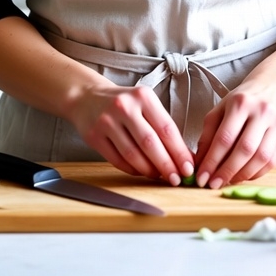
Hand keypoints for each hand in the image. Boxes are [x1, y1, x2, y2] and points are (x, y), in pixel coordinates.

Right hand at [67, 83, 194, 184]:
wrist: (87, 97)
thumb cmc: (124, 104)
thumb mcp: (145, 105)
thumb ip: (163, 127)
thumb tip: (186, 156)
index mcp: (143, 96)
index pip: (166, 128)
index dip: (179, 151)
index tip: (188, 168)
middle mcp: (124, 107)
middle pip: (150, 143)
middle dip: (166, 165)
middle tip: (177, 179)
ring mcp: (107, 121)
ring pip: (133, 154)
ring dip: (149, 170)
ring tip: (160, 177)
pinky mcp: (94, 136)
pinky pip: (117, 160)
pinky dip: (132, 169)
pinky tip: (141, 172)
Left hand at [192, 83, 275, 188]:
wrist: (273, 88)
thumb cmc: (242, 101)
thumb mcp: (221, 109)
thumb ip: (208, 134)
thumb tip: (199, 162)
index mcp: (241, 103)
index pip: (225, 137)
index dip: (212, 160)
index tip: (202, 176)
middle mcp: (262, 112)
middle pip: (245, 149)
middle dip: (227, 171)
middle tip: (213, 184)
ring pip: (261, 158)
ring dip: (242, 175)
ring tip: (227, 181)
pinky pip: (271, 162)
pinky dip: (256, 173)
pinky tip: (243, 175)